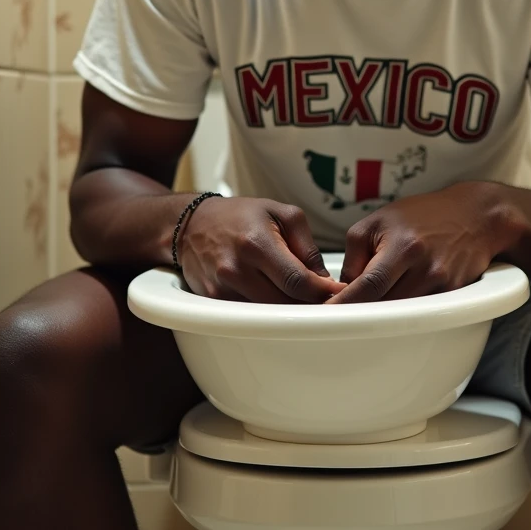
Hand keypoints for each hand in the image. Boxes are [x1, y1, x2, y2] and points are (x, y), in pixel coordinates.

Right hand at [179, 196, 345, 303]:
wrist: (191, 224)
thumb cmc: (241, 215)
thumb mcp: (280, 213)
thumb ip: (306, 245)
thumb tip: (325, 280)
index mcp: (257, 243)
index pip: (297, 281)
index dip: (323, 292)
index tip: (339, 293)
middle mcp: (237, 269)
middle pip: (285, 304)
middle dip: (310, 304)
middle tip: (327, 299)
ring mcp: (222, 289)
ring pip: (269, 316)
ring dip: (290, 312)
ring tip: (303, 299)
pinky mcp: (213, 302)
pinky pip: (249, 316)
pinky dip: (267, 312)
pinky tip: (276, 300)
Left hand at [326, 183, 522, 303]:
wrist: (475, 216)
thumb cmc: (423, 215)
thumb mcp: (380, 220)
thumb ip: (356, 253)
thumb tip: (343, 289)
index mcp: (403, 246)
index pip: (369, 285)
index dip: (345, 304)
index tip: (324, 316)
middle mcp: (424, 267)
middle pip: (384, 306)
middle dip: (360, 312)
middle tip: (338, 316)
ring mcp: (442, 285)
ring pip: (402, 315)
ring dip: (382, 315)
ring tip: (366, 307)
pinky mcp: (453, 296)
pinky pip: (421, 313)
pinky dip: (403, 313)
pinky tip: (394, 304)